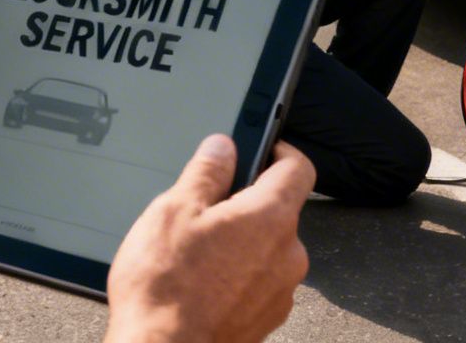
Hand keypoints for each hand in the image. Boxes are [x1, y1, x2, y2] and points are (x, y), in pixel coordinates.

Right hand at [105, 136, 314, 342]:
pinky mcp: (266, 319)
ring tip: (197, 253)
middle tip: (206, 209)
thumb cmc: (166, 288)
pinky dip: (238, 276)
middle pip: (279, 211)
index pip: (299, 168)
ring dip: (242, 243)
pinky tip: (202, 283)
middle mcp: (287, 255)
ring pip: (268, 249)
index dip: (280, 151)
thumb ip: (206, 171)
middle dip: (247, 204)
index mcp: (271, 218)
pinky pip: (260, 283)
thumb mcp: (174, 210)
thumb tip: (223, 147)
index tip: (261, 150)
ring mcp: (280, 292)